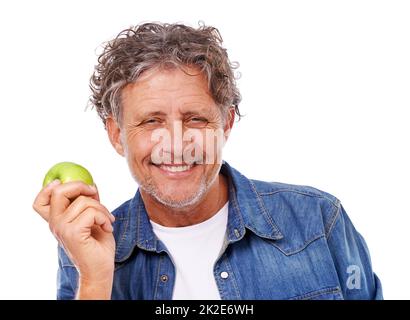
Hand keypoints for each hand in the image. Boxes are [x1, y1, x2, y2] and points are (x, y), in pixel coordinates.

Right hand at [33, 181, 114, 297]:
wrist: (100, 269)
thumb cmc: (97, 245)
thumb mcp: (92, 219)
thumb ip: (88, 203)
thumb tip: (91, 184)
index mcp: (56, 221)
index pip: (40, 202)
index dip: (47, 188)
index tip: (62, 183)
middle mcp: (55, 224)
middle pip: (59, 191)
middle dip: (81, 186)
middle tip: (95, 193)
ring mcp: (62, 228)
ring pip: (83, 201)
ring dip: (102, 208)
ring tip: (108, 220)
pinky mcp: (73, 232)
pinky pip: (92, 212)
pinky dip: (105, 217)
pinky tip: (108, 228)